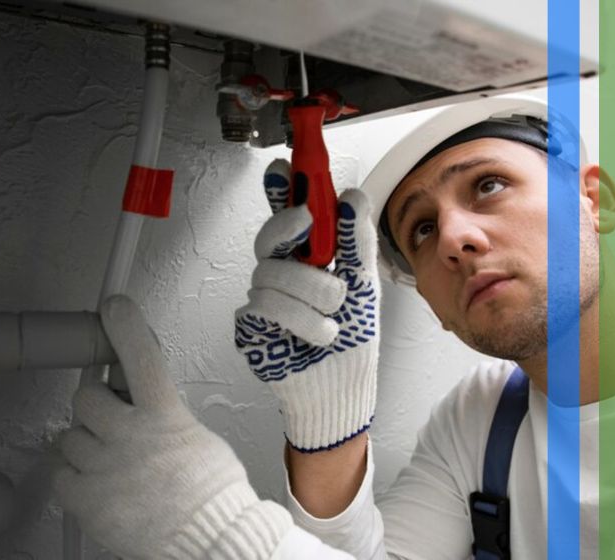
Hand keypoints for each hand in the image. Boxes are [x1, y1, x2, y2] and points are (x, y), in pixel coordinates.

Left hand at [54, 295, 291, 559]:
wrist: (210, 540)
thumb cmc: (211, 494)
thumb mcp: (197, 437)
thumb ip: (165, 415)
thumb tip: (143, 404)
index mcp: (165, 417)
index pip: (142, 358)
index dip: (126, 327)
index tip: (114, 307)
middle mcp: (131, 436)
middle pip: (86, 397)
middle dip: (96, 405)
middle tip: (111, 421)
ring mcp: (105, 467)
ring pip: (70, 436)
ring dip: (86, 444)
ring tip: (112, 462)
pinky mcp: (86, 499)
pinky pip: (60, 473)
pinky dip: (74, 476)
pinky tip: (99, 483)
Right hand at [235, 160, 380, 452]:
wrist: (343, 387)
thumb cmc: (352, 336)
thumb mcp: (364, 284)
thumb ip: (356, 242)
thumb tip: (352, 198)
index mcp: (306, 258)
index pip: (287, 216)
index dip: (280, 191)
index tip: (283, 169)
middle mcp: (281, 273)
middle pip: (269, 236)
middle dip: (290, 229)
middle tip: (307, 222)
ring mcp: (262, 298)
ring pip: (271, 273)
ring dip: (313, 295)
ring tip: (333, 318)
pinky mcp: (250, 326)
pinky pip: (266, 306)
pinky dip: (302, 321)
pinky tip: (317, 335)